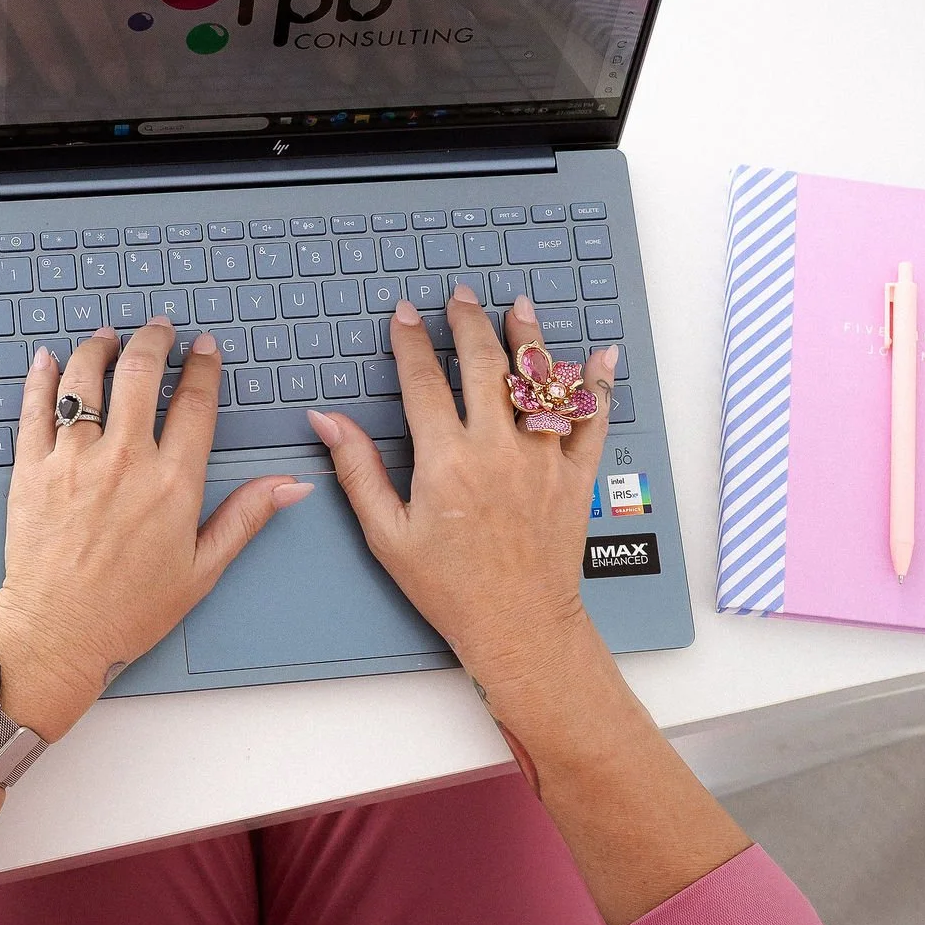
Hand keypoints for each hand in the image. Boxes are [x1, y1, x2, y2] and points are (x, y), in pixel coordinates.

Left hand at [0, 321, 313, 738]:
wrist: (57, 634)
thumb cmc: (128, 611)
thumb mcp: (202, 569)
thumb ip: (245, 517)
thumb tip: (290, 486)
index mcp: (172, 483)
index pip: (194, 403)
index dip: (202, 367)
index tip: (204, 349)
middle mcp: (125, 461)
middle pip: (141, 375)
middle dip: (153, 341)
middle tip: (158, 330)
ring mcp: (73, 461)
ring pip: (86, 380)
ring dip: (100, 349)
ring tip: (108, 338)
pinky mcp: (31, 469)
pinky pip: (34, 408)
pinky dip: (41, 377)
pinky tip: (48, 360)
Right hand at [308, 286, 619, 698]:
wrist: (517, 626)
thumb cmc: (449, 588)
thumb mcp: (387, 533)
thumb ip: (358, 470)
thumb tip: (327, 423)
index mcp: (447, 461)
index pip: (423, 381)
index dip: (411, 342)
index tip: (404, 316)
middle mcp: (497, 450)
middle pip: (483, 364)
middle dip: (469, 322)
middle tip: (460, 297)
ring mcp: (542, 460)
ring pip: (538, 381)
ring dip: (529, 337)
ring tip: (519, 306)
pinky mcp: (575, 476)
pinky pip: (591, 420)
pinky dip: (596, 385)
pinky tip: (598, 356)